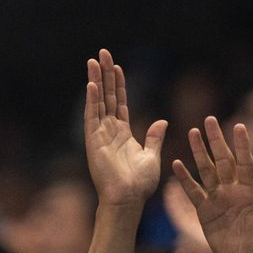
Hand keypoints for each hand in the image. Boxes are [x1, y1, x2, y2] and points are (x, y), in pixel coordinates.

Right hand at [83, 50, 166, 206]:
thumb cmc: (139, 184)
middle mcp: (108, 130)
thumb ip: (154, 137)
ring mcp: (99, 135)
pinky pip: (92, 117)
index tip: (117, 66)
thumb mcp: (151, 156)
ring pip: (97, 102)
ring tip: (93, 61)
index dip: (118, 84)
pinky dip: (91, 101)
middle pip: (105, 96)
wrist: (128, 199)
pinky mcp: (94, 142)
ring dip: (95, 81)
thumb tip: (162, 121)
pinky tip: (91, 84)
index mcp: (122, 133)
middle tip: (102, 54)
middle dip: (104, 74)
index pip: (119, 102)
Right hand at [171, 116, 252, 252]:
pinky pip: (193, 192)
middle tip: (208, 120)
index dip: (242, 145)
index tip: (238, 126)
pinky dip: (185, 179)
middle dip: (216, 140)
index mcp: (251, 191)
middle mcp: (233, 191)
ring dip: (199, 153)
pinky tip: (177, 164)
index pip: (246, 163)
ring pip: (206, 171)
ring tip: (192, 133)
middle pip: (223, 160)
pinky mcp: (204, 212)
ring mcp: (217, 200)